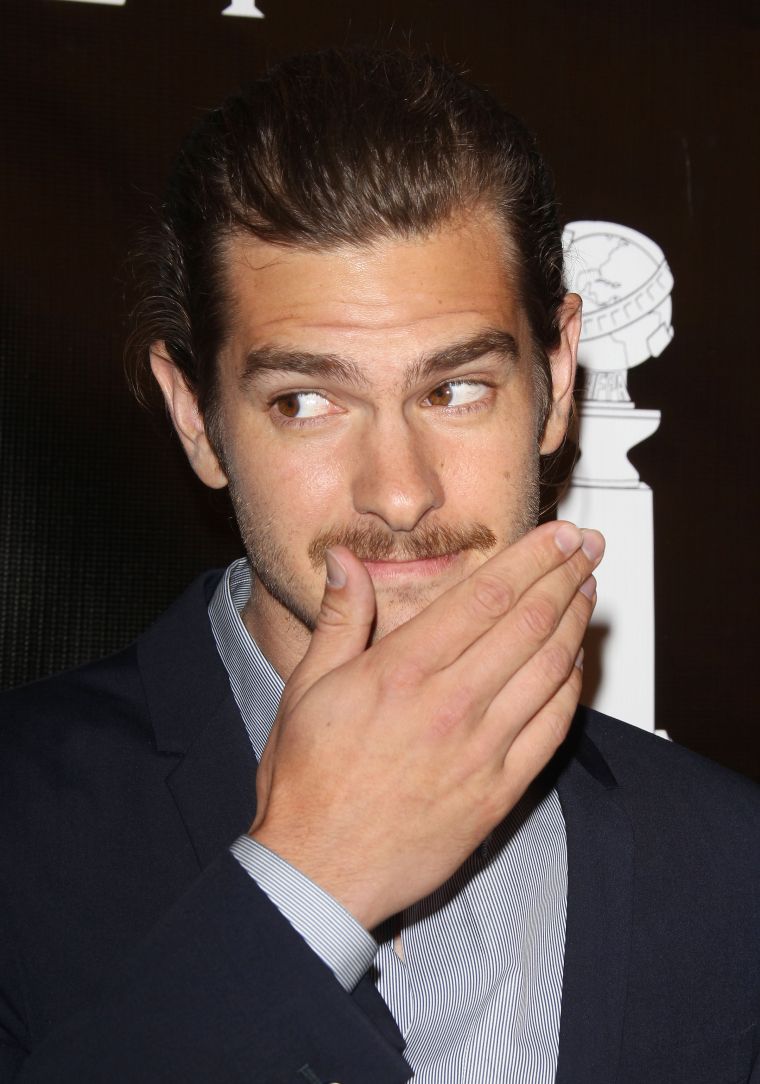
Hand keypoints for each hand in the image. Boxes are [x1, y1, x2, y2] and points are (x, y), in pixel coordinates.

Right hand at [249, 521, 603, 929]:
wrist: (320, 873)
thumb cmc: (308, 784)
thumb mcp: (306, 689)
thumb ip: (338, 619)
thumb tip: (345, 560)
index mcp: (401, 671)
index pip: (485, 595)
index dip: (530, 558)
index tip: (556, 535)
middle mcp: (449, 704)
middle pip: (528, 622)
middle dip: (565, 575)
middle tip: (587, 547)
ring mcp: (481, 749)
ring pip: (548, 668)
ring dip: (576, 621)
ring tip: (588, 590)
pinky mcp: (499, 791)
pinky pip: (552, 728)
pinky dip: (571, 687)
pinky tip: (575, 661)